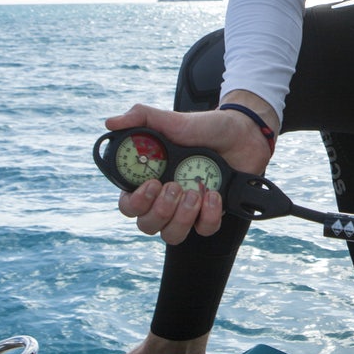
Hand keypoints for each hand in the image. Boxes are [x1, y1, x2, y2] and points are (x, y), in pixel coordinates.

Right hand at [104, 102, 274, 244]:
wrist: (242, 132)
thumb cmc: (204, 127)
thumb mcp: (172, 120)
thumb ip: (142, 118)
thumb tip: (111, 122)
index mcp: (150, 179)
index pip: (129, 205)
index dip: (134, 203)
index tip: (151, 184)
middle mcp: (165, 199)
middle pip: (147, 226)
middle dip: (159, 211)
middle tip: (175, 187)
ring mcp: (188, 209)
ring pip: (172, 235)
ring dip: (182, 217)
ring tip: (195, 192)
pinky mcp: (211, 214)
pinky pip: (204, 230)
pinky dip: (208, 216)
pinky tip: (214, 194)